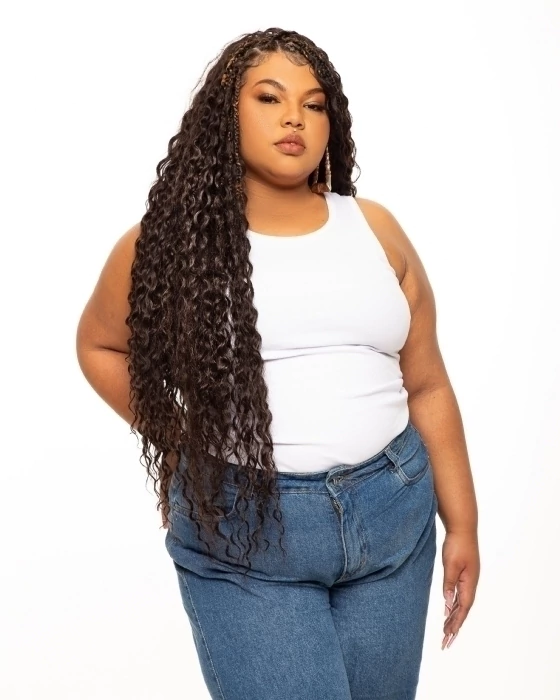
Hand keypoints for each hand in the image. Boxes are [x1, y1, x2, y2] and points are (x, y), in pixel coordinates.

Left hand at [441, 530, 479, 649]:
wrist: (462, 527)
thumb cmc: (457, 544)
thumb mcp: (450, 564)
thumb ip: (449, 584)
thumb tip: (447, 603)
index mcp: (469, 583)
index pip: (462, 608)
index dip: (455, 623)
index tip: (448, 636)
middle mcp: (470, 583)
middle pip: (463, 610)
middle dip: (454, 626)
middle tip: (445, 642)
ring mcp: (468, 579)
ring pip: (461, 603)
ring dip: (454, 617)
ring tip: (446, 632)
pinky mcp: (464, 574)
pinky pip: (459, 595)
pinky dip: (454, 605)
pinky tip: (448, 610)